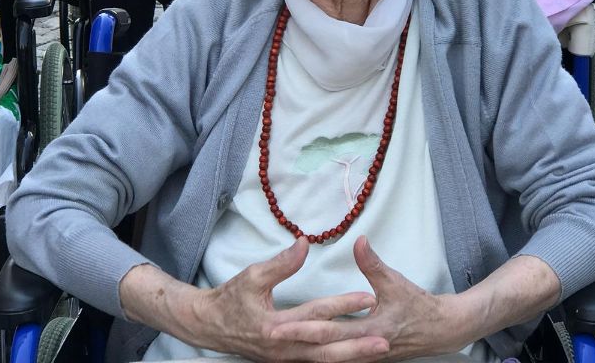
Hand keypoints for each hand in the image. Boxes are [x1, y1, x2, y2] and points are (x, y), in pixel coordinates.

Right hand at [121, 238, 385, 362]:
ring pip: (324, 360)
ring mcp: (285, 358)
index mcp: (275, 327)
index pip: (316, 314)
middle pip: (326, 348)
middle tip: (385, 340)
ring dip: (351, 356)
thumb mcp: (252, 276)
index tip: (369, 297)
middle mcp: (283, 348)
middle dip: (357, 345)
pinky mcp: (286, 360)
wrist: (209, 326)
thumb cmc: (230, 298)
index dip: (343, 305)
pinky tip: (354, 356)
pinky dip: (336, 360)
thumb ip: (280, 264)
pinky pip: (316, 362)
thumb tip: (304, 244)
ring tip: (378, 350)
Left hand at [272, 237, 476, 360]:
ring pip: (328, 356)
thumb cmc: (419, 305)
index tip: (276, 325)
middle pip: (322, 347)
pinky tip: (302, 348)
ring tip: (277, 342)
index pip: (330, 330)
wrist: (441, 331)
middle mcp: (364, 349)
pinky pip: (337, 357)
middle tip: (267, 334)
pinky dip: (318, 352)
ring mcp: (363, 356)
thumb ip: (374, 264)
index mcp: (372, 331)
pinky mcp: (363, 356)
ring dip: (303, 348)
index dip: (302, 327)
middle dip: (294, 341)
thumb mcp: (396, 282)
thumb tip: (358, 241)